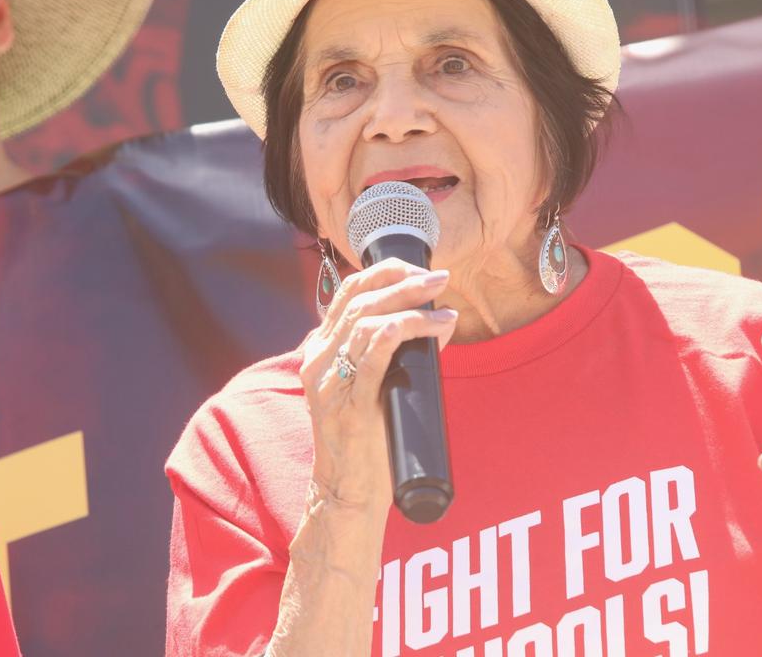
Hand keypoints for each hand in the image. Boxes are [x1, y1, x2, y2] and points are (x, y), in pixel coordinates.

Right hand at [298, 258, 457, 517]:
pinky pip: (375, 352)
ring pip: (367, 320)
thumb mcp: (372, 385)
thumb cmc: (366, 439)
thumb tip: (438, 321)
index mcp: (319, 350)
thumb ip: (390, 354)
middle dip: (403, 281)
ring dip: (412, 304)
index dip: (385, 272)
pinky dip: (408, 330)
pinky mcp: (348, 404)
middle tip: (439, 279)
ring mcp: (329, 381)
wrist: (347, 491)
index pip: (348, 291)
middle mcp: (317, 359)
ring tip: (443, 304)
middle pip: (359, 299)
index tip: (419, 270)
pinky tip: (433, 326)